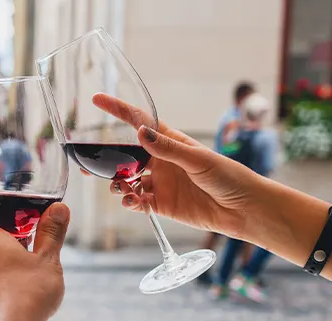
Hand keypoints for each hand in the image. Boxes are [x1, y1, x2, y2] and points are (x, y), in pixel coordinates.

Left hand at [0, 203, 69, 320]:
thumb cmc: (26, 294)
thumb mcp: (48, 259)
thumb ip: (53, 233)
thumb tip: (58, 209)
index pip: (0, 224)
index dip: (19, 227)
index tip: (37, 234)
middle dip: (17, 252)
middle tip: (39, 260)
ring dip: (12, 275)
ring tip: (34, 285)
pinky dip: (7, 295)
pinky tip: (23, 305)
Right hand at [92, 93, 265, 238]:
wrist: (244, 209)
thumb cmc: (229, 177)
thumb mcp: (198, 160)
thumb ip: (168, 148)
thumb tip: (140, 131)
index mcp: (171, 142)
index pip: (139, 121)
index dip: (117, 110)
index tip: (97, 100)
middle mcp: (162, 161)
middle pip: (126, 156)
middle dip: (106, 160)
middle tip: (87, 166)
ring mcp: (160, 183)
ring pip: (127, 181)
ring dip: (118, 185)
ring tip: (120, 189)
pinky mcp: (162, 205)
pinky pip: (137, 202)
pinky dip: (129, 203)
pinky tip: (131, 202)